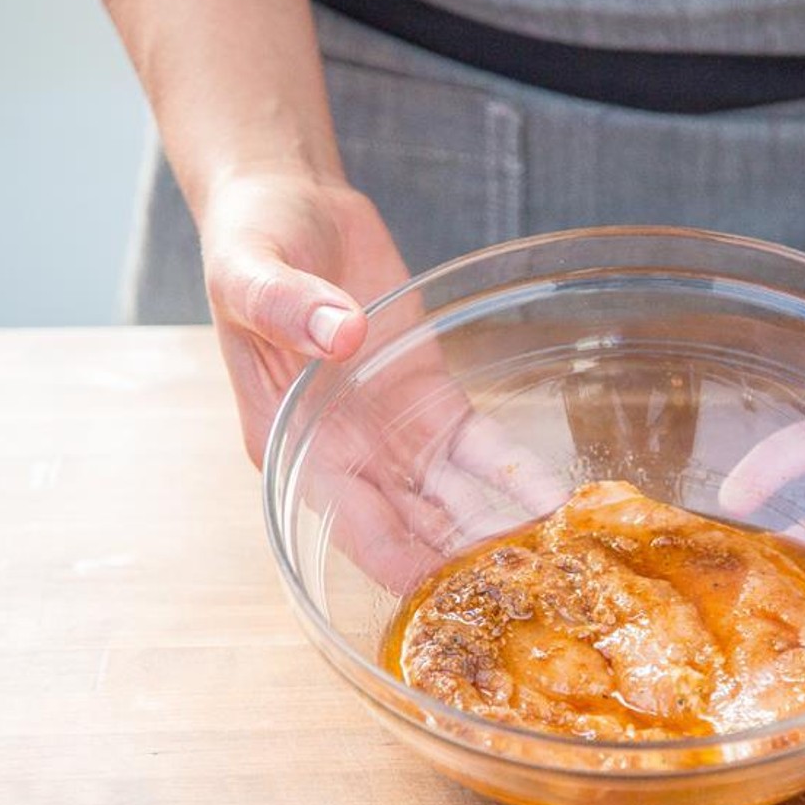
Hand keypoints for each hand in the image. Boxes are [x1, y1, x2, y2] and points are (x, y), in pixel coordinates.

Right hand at [201, 172, 564, 589]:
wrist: (291, 206)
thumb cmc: (252, 247)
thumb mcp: (249, 274)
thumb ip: (286, 307)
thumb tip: (337, 332)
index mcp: (291, 448)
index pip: (353, 528)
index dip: (400, 565)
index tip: (447, 598)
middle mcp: (346, 456)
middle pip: (413, 530)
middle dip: (463, 565)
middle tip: (525, 591)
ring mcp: (393, 434)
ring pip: (452, 500)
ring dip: (497, 532)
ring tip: (554, 562)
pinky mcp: (432, 401)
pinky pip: (478, 449)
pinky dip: (513, 476)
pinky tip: (554, 500)